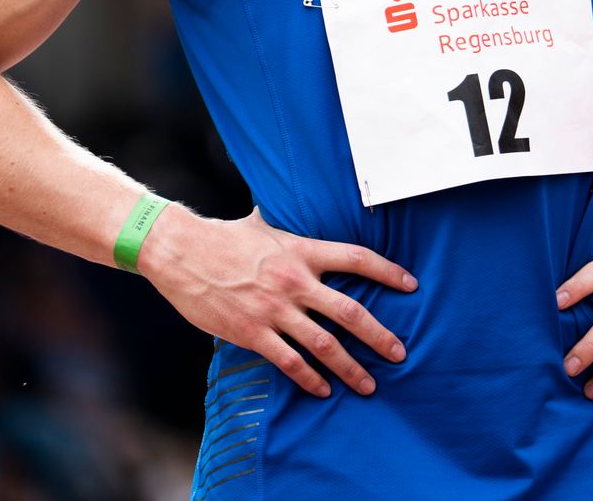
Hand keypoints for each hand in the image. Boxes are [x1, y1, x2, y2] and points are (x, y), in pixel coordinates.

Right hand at [140, 205, 415, 397]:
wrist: (181, 252)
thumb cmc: (225, 236)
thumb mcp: (267, 223)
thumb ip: (294, 227)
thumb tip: (310, 203)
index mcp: (302, 251)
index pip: (357, 258)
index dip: (388, 271)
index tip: (411, 285)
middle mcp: (295, 281)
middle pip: (350, 311)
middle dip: (379, 336)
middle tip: (399, 353)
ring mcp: (274, 310)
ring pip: (324, 345)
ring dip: (350, 368)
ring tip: (369, 384)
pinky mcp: (252, 333)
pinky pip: (289, 362)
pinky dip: (309, 379)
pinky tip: (324, 390)